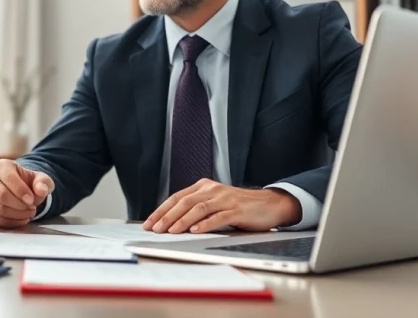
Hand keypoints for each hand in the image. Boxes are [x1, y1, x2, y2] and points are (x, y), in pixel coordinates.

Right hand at [0, 159, 54, 227]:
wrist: (19, 191)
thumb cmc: (28, 183)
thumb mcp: (40, 179)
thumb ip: (43, 183)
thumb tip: (41, 190)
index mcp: (1, 166)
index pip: (8, 178)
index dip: (21, 191)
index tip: (32, 200)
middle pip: (2, 195)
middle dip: (20, 205)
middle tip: (32, 208)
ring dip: (18, 214)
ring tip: (29, 212)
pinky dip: (12, 222)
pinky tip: (22, 218)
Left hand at [143, 179, 301, 233]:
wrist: (269, 204)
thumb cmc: (238, 207)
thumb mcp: (214, 203)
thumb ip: (196, 209)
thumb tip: (170, 223)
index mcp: (203, 186)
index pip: (177, 198)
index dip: (161, 210)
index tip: (149, 223)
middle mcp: (212, 190)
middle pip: (184, 202)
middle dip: (167, 216)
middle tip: (155, 229)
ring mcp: (225, 199)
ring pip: (198, 208)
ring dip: (181, 220)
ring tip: (170, 231)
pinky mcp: (237, 210)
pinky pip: (218, 217)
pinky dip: (204, 224)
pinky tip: (194, 231)